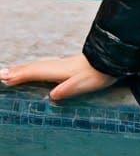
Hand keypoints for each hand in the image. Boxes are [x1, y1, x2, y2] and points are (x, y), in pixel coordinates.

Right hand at [0, 54, 117, 100]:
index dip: (19, 76)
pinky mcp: (67, 66)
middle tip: (1, 74)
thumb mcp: (83, 84)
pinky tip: (36, 70)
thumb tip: (52, 95)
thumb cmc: (98, 74)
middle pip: (32, 68)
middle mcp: (57, 66)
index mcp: (58, 71)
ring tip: (11, 71)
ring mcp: (62, 65)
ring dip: (23, 68)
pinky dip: (34, 68)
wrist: (111, 60)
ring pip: (38, 66)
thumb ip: (68, 89)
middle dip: (16, 71)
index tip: (4, 78)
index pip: (34, 73)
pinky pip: (44, 66)